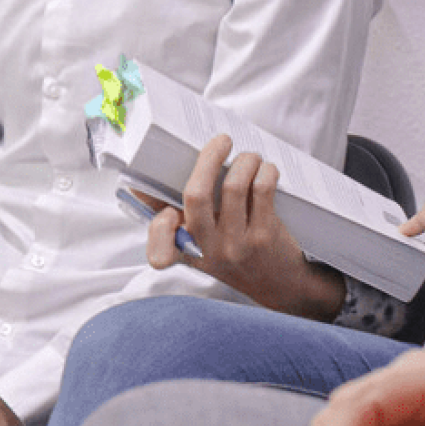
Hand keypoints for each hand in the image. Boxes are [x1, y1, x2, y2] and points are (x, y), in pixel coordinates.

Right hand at [146, 134, 344, 321]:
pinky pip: (262, 190)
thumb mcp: (205, 247)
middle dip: (208, 158)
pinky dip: (265, 171)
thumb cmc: (237, 255)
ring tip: (250, 157)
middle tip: (221, 141)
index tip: (168, 211)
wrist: (280, 285)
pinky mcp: (265, 236)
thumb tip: (144, 187)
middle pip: (196, 195)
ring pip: (234, 186)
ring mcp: (238, 245)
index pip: (159, 247)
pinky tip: (266, 170)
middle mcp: (209, 251)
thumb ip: (180, 220)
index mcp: (187, 252)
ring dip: (245, 160)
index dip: (157, 227)